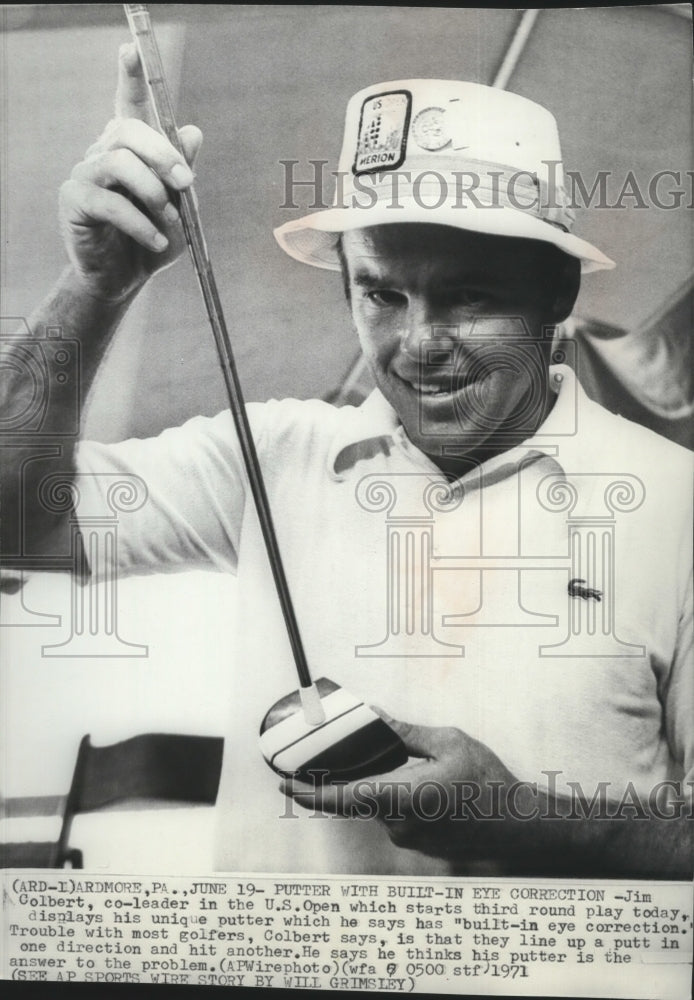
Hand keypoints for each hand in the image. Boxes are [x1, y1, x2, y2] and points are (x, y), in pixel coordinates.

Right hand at [58, 42, 202, 302]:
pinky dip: (141, 223)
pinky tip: (158, 241)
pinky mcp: (75, 201)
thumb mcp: (180, 208)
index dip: (129, 76)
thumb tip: (193, 132)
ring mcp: (85, 174)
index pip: (128, 104)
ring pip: (118, 161)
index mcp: (130, 148)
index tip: (130, 50)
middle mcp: (103, 152)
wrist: (125, 280)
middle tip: (187, 183)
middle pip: (126, 130)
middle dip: (162, 154)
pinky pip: (110, 202)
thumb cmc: (153, 239)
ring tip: (169, 220)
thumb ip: (184, 172)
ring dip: (152, 190)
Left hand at [282, 711, 518, 862]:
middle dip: (348, 775)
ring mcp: (408, 838)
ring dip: (381, 784)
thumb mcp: (448, 742)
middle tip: (339, 754)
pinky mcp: (417, 843)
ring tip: (411, 764)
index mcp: (402, 797)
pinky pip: (394, 815)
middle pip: (357, 797)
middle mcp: (399, 824)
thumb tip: (374, 717)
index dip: (307, 791)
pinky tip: (422, 782)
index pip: (341, 798)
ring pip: (377, 804)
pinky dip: (395, 796)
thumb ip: (404, 733)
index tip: (283, 782)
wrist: (519, 824)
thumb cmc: (487, 781)